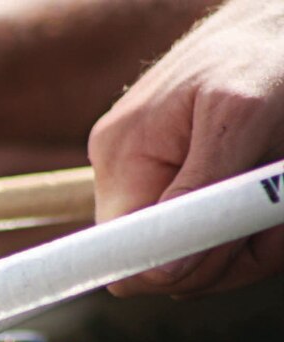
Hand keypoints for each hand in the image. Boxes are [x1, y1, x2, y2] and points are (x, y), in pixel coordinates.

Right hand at [90, 0, 283, 296]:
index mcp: (121, 158)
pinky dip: (249, 232)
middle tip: (272, 212)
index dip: (165, 269)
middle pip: (161, 269)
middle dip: (225, 253)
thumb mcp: (240, 120)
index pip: (116, 254)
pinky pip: (209, 244)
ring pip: (193, 264)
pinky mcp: (179, 192)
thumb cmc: (265, 57)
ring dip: (247, 243)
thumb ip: (199, 195)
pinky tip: (267, 197)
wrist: (278, 28)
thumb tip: (163, 270)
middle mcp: (123, 177)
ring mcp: (149, 186)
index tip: (215, 255)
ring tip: (275, 194)